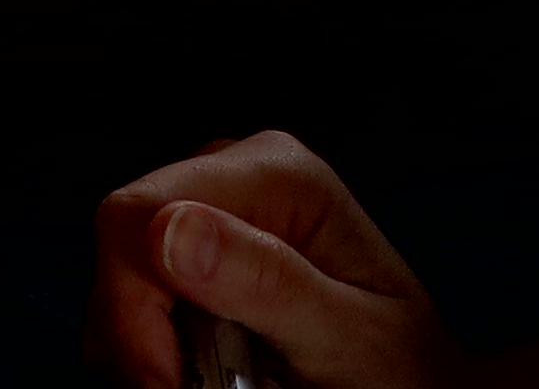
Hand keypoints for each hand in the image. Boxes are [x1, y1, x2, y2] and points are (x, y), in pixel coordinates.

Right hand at [92, 133, 469, 388]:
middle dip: (136, 331)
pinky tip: (200, 372)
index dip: (131, 305)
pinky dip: (150, 346)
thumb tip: (167, 229)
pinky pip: (132, 294)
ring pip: (116, 274)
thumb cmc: (403, 370)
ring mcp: (212, 207)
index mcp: (275, 173)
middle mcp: (234, 172)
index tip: (166, 383)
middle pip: (120, 240)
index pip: (137, 213)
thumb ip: (267, 281)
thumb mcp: (347, 337)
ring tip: (206, 387)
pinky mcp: (197, 247)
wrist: (422, 387)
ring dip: (142, 345)